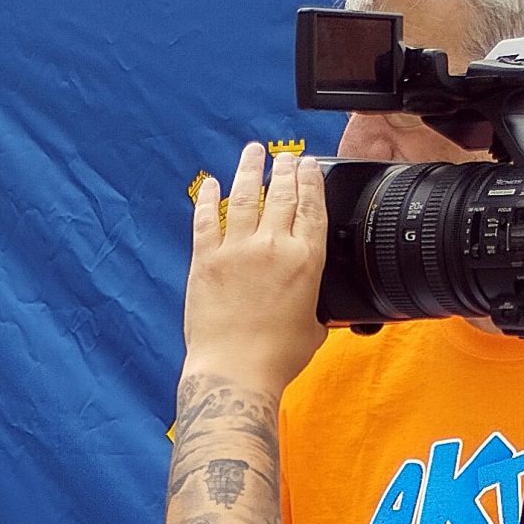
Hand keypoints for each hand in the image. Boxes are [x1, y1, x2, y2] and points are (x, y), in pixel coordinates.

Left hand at [184, 144, 327, 399]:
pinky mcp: (206, 259)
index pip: (312, 206)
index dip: (311, 179)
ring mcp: (237, 250)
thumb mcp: (313, 329)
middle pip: (281, 194)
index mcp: (306, 261)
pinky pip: (206, 219)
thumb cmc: (275, 358)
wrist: (235, 371)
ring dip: (250, 170)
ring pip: (244, 196)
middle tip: (286, 156)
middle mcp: (273, 247)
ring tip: (253, 152)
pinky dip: (208, 198)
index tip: (309, 165)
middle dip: (285, 169)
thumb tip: (318, 311)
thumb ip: (316, 310)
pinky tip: (211, 183)